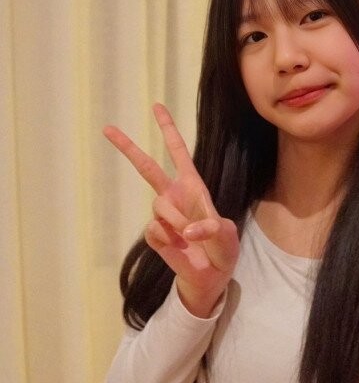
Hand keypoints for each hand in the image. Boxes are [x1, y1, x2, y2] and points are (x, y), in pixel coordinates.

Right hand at [103, 103, 239, 316]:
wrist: (211, 276)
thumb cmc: (223, 250)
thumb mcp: (227, 236)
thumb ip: (213, 228)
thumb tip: (187, 230)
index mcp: (193, 187)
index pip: (178, 153)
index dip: (168, 131)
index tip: (156, 107)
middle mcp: (174, 196)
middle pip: (146, 167)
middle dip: (128, 148)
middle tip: (107, 128)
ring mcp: (163, 215)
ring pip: (159, 206)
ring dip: (176, 220)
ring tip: (189, 237)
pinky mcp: (155, 234)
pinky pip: (154, 230)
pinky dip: (168, 240)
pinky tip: (178, 247)